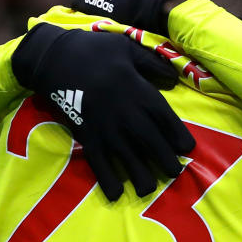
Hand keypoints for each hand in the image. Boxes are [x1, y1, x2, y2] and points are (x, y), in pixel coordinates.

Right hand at [11, 23, 195, 199]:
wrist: (54, 58)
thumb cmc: (94, 50)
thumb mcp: (129, 47)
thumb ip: (153, 65)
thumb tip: (173, 79)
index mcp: (141, 93)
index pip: (168, 121)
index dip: (179, 137)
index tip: (187, 148)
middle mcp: (128, 115)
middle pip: (154, 144)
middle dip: (167, 161)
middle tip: (174, 173)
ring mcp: (108, 129)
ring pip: (131, 159)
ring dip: (142, 177)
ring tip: (149, 188)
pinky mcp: (87, 137)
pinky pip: (100, 164)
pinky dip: (108, 180)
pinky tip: (116, 194)